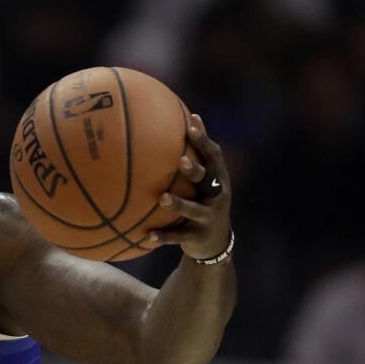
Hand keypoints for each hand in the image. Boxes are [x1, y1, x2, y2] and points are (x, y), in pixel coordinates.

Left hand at [143, 114, 232, 259]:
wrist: (215, 244)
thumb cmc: (204, 203)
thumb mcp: (205, 182)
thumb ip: (195, 158)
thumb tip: (185, 119)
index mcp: (218, 180)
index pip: (214, 157)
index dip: (204, 141)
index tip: (191, 125)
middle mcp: (217, 197)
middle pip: (208, 181)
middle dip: (196, 171)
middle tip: (181, 161)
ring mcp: (209, 218)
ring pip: (193, 210)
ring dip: (178, 204)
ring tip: (161, 198)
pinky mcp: (198, 237)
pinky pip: (178, 237)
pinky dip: (163, 236)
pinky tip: (146, 235)